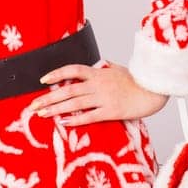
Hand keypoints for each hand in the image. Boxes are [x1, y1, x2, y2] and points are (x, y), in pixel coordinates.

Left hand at [25, 62, 166, 126]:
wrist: (155, 90)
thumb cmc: (139, 81)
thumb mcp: (119, 69)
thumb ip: (107, 68)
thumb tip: (100, 65)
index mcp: (99, 72)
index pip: (73, 69)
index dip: (56, 74)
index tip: (42, 80)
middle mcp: (98, 84)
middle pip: (68, 89)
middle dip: (48, 97)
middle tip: (33, 105)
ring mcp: (104, 98)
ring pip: (74, 103)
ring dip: (56, 109)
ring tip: (42, 114)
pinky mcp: (111, 111)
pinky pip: (89, 116)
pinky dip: (75, 120)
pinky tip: (64, 123)